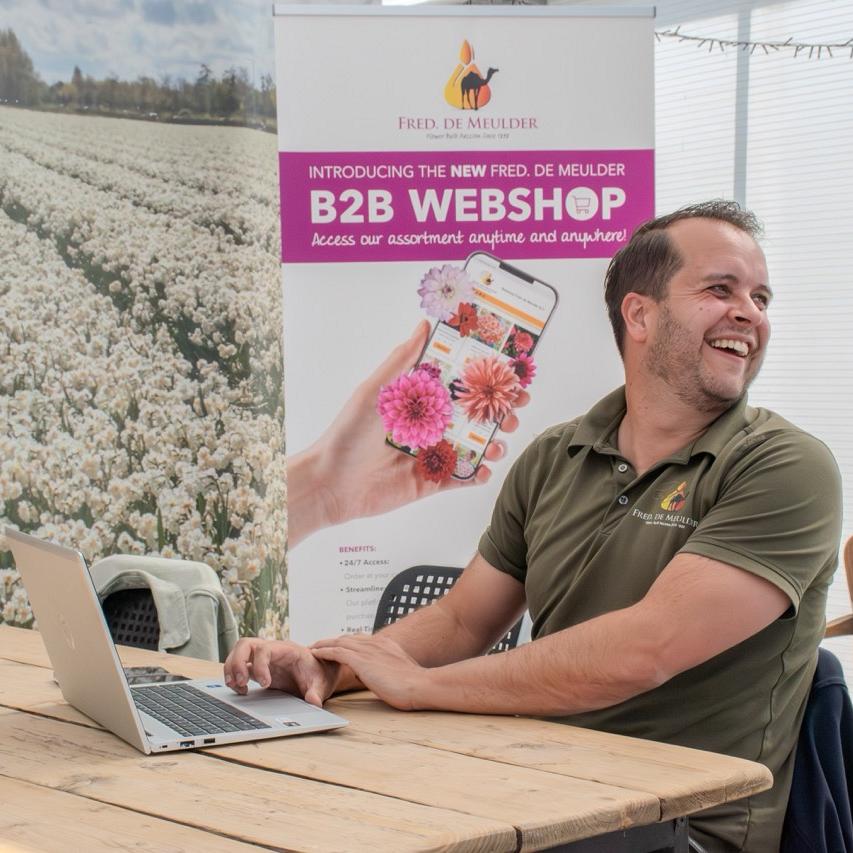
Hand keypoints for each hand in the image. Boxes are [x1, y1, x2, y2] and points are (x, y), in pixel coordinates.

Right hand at [223, 637, 339, 706]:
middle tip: (240, 682)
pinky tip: (241, 691)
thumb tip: (314, 702)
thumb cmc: (317, 672)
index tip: (265, 684)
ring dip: (231, 669)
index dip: (260, 665)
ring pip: (237, 652)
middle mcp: (270, 650)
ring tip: (237, 687)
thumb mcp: (320, 682)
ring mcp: (261, 658)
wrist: (317, 671)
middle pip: (245, 644)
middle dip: (237, 663)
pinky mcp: (256, 667)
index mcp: (285, 649)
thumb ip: (316, 691)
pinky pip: (237, 666)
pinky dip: (233, 677)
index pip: (264, 649)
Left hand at [288, 319, 528, 545]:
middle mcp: (429, 425)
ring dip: (494, 440)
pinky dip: (479, 473)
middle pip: (473, 414)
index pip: (457, 384)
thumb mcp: (375, 390)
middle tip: (517, 403)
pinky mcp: (432, 482)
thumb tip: (423, 325)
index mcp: (417, 400)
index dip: (484, 377)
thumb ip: (402, 361)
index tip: (507, 369)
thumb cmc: (347, 434)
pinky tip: (486, 468)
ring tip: (502, 438)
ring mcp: (432, 453)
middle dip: (499, 408)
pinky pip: (463, 477)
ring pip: (474, 444)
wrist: (331, 484)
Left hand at [311, 633, 426, 710]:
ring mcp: (368, 650)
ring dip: (324, 644)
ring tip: (313, 647)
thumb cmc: (413, 685)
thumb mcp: (400, 671)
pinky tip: (315, 653)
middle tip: (319, 645)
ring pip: (339, 642)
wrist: (419, 685)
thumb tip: (381, 674)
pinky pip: (337, 652)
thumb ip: (389, 668)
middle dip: (332, 641)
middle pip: (348, 638)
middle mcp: (376, 643)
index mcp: (385, 645)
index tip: (337, 645)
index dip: (347, 642)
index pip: (361, 640)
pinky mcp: (361, 660)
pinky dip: (324, 651)